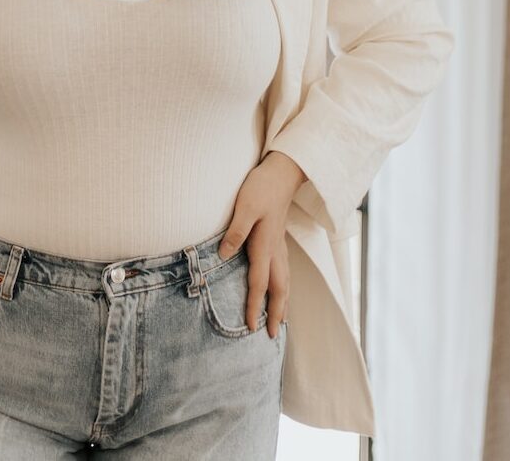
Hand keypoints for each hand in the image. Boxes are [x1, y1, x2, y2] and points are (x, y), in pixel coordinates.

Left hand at [217, 150, 306, 338]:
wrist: (282, 173)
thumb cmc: (261, 188)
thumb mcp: (244, 206)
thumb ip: (235, 231)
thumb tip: (223, 255)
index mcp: (265, 245)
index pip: (259, 283)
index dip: (254, 306)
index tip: (251, 327)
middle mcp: (275, 250)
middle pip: (279, 289)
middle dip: (277, 313)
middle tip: (274, 336)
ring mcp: (280, 245)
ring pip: (285, 281)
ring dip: (283, 302)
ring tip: (282, 319)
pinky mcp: (279, 238)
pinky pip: (284, 270)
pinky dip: (284, 286)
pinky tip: (281, 287)